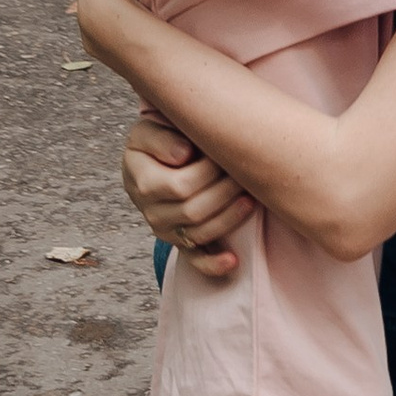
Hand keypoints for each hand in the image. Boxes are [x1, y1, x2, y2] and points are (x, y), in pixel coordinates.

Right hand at [122, 103, 256, 277]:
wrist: (149, 163)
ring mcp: (167, 231)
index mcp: (144, 184)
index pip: (180, 186)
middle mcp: (153, 213)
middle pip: (194, 211)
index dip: (208, 172)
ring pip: (201, 233)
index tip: (223, 153)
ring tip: (251, 198)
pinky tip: (233, 261)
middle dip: (225, 191)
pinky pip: (195, 260)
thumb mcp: (148, 131)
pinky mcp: (181, 243)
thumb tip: (184, 154)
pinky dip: (214, 264)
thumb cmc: (154, 143)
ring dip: (230, 218)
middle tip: (244, 172)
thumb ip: (162, 139)